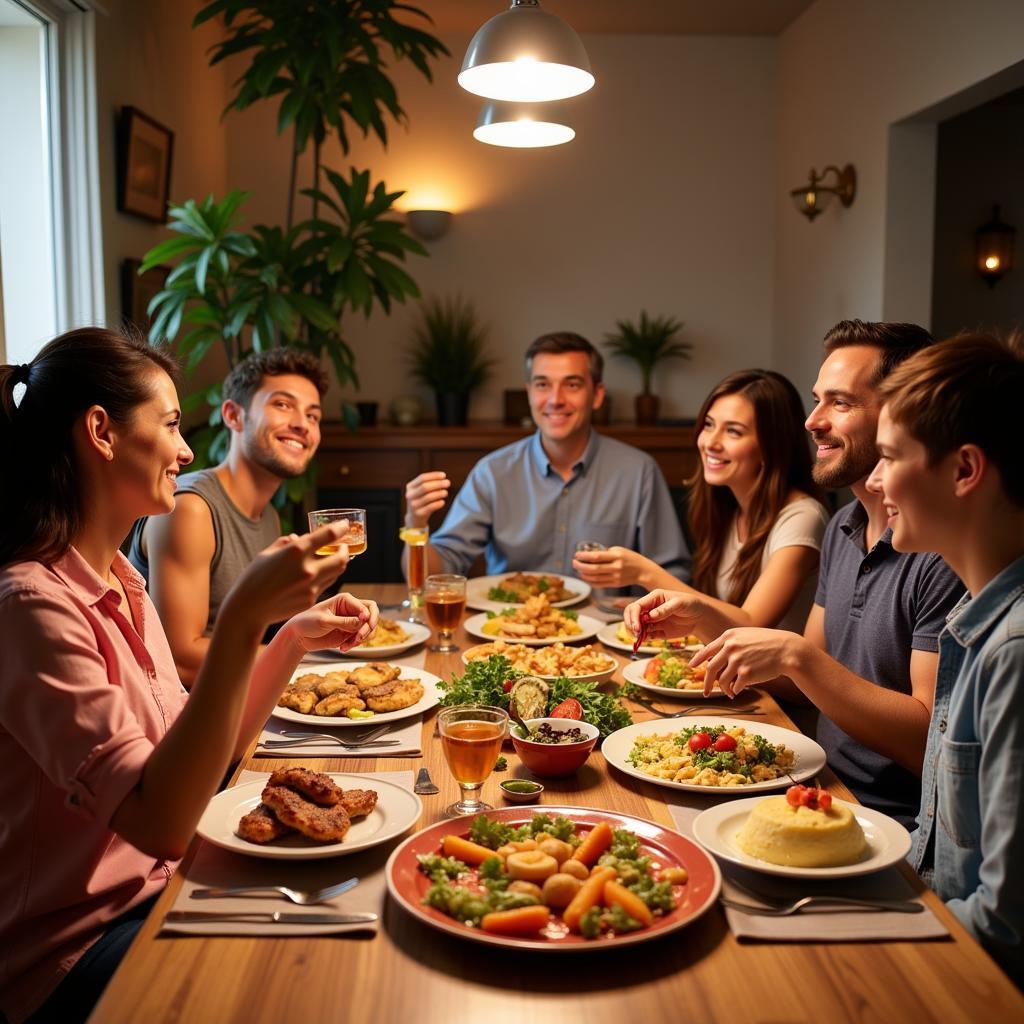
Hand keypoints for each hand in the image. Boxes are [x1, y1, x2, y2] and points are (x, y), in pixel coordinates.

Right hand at [223, 524, 350, 631]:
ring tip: (334, 558)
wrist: (248, 609)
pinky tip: (320, 573)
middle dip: (345, 549)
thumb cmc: (254, 577)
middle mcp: (307, 569)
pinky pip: (326, 584)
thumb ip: (286, 542)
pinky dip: (327, 576)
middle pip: (341, 557)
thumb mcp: (267, 553)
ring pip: (337, 572)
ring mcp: (311, 586)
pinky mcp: (311, 600)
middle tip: (343, 546)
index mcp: (295, 551)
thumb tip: (298, 537)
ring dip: (339, 563)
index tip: (344, 525)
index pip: (328, 535)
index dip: (340, 528)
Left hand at [288, 593, 379, 652]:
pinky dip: (355, 645)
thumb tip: (363, 621)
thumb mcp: (325, 621)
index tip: (362, 625)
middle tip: (358, 638)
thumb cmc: (307, 622)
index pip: (367, 606)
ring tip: (348, 645)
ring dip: (362, 639)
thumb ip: (344, 621)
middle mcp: (351, 610)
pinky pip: (361, 640)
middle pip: (372, 616)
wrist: (298, 636)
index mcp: (345, 600)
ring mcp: (351, 622)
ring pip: (369, 629)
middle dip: (368, 628)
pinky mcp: (349, 634)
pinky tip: (343, 648)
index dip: (368, 616)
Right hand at [405, 472, 449, 526]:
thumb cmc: (422, 501)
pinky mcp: (419, 514)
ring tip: (446, 492)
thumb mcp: (421, 491)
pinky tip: (442, 502)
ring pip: (428, 497)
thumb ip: (429, 484)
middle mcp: (410, 495)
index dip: (434, 476)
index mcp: (410, 487)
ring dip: (439, 493)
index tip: (444, 475)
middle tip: (448, 483)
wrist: (414, 518)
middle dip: (438, 484)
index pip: (422, 478)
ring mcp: (413, 505)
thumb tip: (443, 478)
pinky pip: (430, 507)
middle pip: (425, 487)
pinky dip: (438, 503)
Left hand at [572, 546, 649, 587]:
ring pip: (595, 578)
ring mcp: (615, 577)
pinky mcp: (615, 584)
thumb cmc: (629, 558)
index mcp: (617, 556)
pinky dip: (590, 581)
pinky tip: (585, 577)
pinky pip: (599, 584)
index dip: (584, 556)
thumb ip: (605, 553)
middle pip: (594, 569)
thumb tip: (589, 555)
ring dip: (583, 574)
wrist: (642, 570)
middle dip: (581, 566)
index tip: (577, 554)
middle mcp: (616, 567)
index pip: (597, 557)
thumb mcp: (619, 550)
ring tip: (578, 570)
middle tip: (574, 562)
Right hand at [622, 589, 706, 637]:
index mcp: (654, 598)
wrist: (701, 618)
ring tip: (640, 639)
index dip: (633, 617)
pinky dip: (643, 639)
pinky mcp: (657, 632)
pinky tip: (645, 641)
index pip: (636, 606)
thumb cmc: (691, 604)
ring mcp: (653, 621)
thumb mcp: (679, 603)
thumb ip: (665, 609)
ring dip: (635, 634)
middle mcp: (650, 609)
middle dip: (630, 625)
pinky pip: (646, 636)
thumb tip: (650, 616)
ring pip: (636, 627)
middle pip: (631, 616)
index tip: (637, 628)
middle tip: (636, 634)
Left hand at [689, 627, 801, 697]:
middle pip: (710, 668)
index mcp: (728, 636)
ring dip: (723, 689)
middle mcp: (730, 647)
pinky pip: (734, 686)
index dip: (697, 659)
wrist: (787, 650)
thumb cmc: (768, 643)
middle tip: (704, 691)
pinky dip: (734, 691)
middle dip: (706, 682)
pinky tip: (737, 692)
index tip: (692, 666)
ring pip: (722, 680)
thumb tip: (714, 658)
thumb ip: (730, 643)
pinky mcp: (746, 673)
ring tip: (729, 692)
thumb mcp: (746, 635)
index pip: (707, 649)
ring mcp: (737, 660)